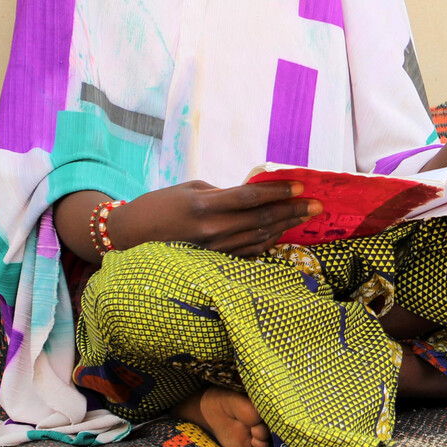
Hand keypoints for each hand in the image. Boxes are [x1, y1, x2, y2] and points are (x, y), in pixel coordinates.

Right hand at [106, 180, 320, 257]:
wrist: (128, 238)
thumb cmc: (158, 206)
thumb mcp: (190, 189)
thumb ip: (223, 193)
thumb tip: (254, 194)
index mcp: (204, 204)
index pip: (251, 197)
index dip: (280, 191)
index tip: (302, 184)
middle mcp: (211, 230)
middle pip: (262, 219)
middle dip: (293, 211)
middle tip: (318, 205)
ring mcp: (213, 250)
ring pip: (259, 237)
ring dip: (286, 226)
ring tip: (306, 216)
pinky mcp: (213, 262)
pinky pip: (248, 252)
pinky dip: (269, 241)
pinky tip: (283, 232)